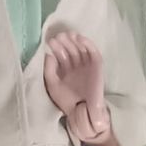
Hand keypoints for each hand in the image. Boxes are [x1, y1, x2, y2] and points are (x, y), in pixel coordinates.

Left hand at [42, 31, 114, 145]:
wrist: (83, 110)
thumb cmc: (66, 100)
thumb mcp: (52, 84)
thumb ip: (49, 70)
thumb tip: (48, 54)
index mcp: (64, 70)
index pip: (60, 55)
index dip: (55, 47)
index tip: (49, 41)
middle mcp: (75, 66)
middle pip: (70, 50)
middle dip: (64, 42)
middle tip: (58, 36)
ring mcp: (86, 65)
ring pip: (80, 48)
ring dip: (74, 40)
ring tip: (66, 35)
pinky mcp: (96, 65)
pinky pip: (92, 52)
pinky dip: (87, 44)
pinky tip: (79, 38)